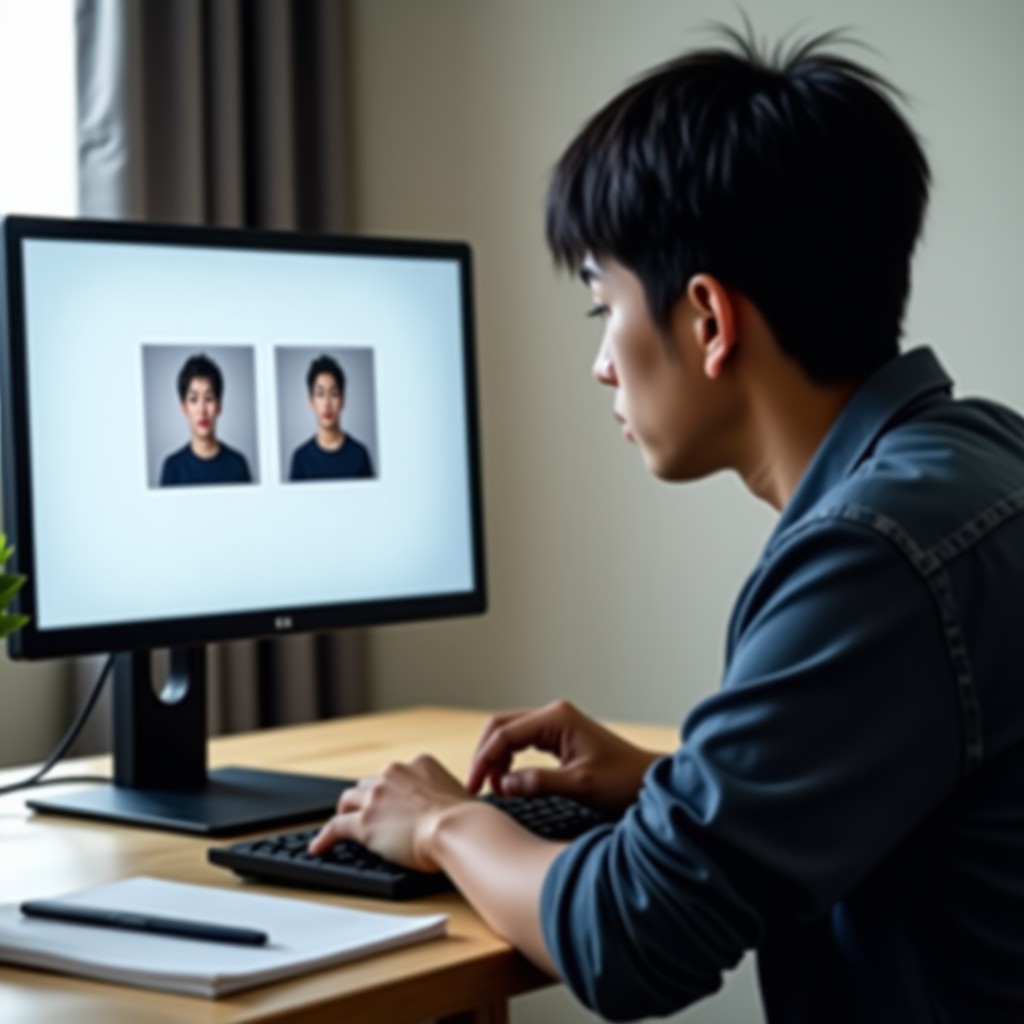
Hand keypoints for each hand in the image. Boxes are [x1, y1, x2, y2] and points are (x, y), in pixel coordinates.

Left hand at [309, 754, 469, 870]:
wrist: (456, 828)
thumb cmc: (467, 818)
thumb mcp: (460, 793)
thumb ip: (448, 794)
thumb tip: (455, 804)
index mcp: (420, 763)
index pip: (397, 774)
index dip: (392, 790)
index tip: (393, 802)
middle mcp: (394, 773)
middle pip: (370, 783)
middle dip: (368, 798)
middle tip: (369, 813)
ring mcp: (376, 797)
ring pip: (349, 799)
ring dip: (346, 811)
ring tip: (343, 824)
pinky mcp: (364, 822)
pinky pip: (335, 827)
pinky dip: (325, 837)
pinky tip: (318, 847)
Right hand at [465, 700, 661, 813]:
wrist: (649, 780)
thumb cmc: (623, 780)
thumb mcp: (580, 785)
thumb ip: (540, 783)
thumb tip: (503, 785)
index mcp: (557, 718)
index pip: (505, 733)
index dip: (484, 760)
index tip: (475, 787)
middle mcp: (553, 714)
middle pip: (501, 726)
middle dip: (485, 755)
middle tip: (476, 786)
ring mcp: (556, 724)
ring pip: (510, 734)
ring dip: (496, 758)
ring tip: (494, 788)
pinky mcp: (559, 736)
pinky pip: (523, 742)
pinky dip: (510, 760)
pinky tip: (508, 782)